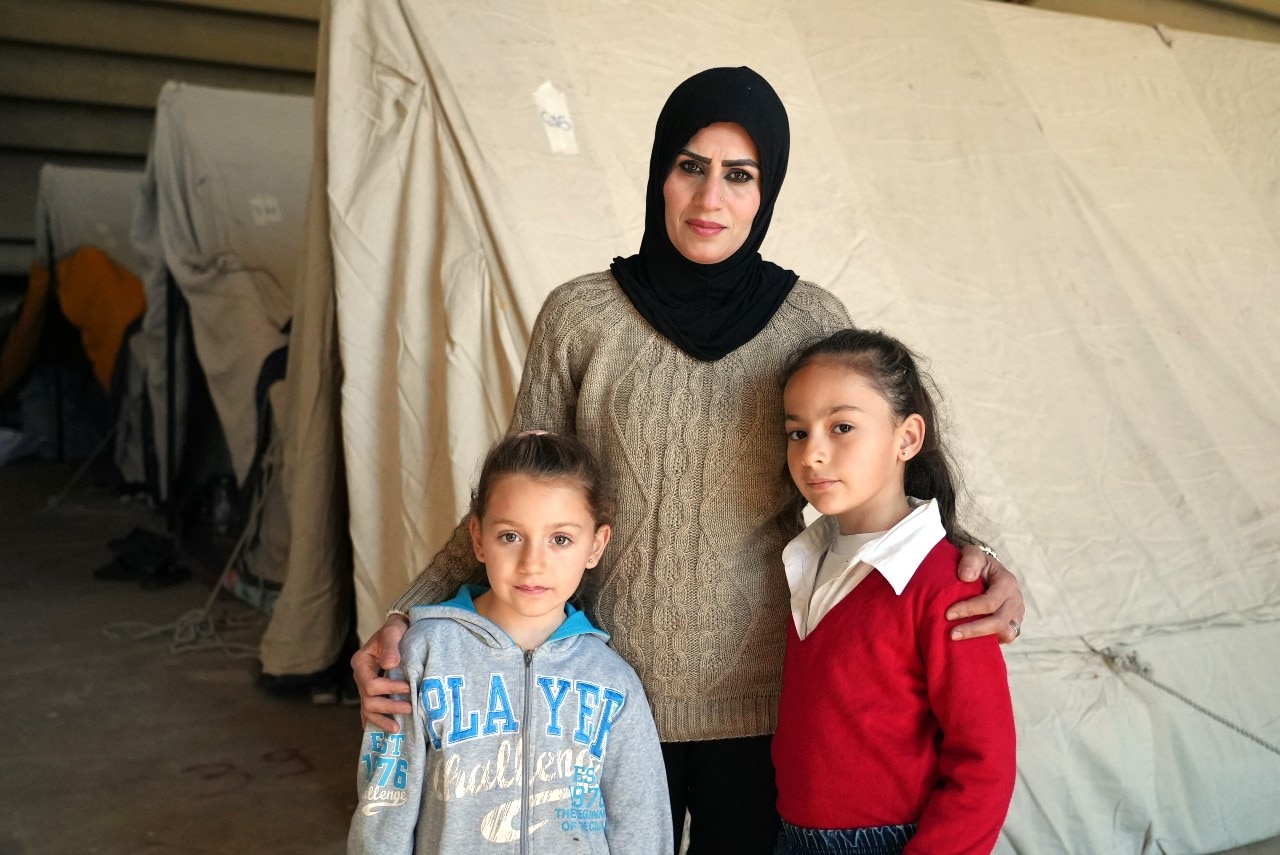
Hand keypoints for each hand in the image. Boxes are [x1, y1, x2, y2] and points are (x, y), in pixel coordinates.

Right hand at [352, 614, 411, 730]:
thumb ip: (391, 647)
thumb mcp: (392, 633)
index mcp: (361, 663)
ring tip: (398, 727)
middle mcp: (360, 677)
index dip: (389, 688)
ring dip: (382, 719)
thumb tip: (390, 664)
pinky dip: (377, 721)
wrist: (397, 630)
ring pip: (368, 710)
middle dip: (389, 706)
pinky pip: (371, 711)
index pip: (370, 684)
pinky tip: (387, 731)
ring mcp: (365, 686)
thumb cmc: (394, 630)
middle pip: (368, 700)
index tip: (408, 687)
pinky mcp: (373, 692)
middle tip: (409, 708)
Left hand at [946, 545, 1024, 643]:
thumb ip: (970, 560)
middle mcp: (1015, 600)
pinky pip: (1005, 638)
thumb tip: (966, 577)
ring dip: (983, 638)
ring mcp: (1016, 614)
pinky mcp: (1012, 625)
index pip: (990, 602)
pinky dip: (989, 641)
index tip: (947, 614)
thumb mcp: (973, 554)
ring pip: (1007, 634)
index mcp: (1007, 582)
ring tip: (961, 640)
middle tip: (952, 634)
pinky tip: (969, 641)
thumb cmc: (977, 564)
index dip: (969, 609)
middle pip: (999, 622)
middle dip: (974, 629)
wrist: (986, 572)